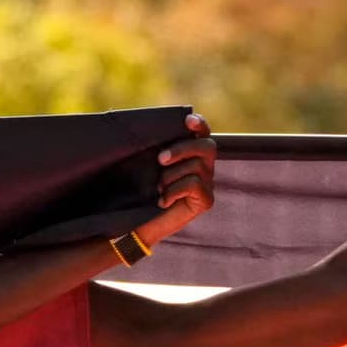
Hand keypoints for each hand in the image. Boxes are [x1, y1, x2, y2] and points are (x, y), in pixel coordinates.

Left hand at [136, 115, 219, 252]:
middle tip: (160, 159)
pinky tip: (162, 201)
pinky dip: (174, 191)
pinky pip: (195, 184)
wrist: (138, 225)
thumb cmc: (140, 192)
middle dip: (182, 149)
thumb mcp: (147, 165)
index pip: (203, 133)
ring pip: (197, 166)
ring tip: (158, 188)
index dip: (200, 124)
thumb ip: (157, 147)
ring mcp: (208, 184)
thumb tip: (148, 126)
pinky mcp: (206, 201)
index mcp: (192, 154)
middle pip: (207, 147)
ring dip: (171, 176)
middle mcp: (205, 167)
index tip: (187, 120)